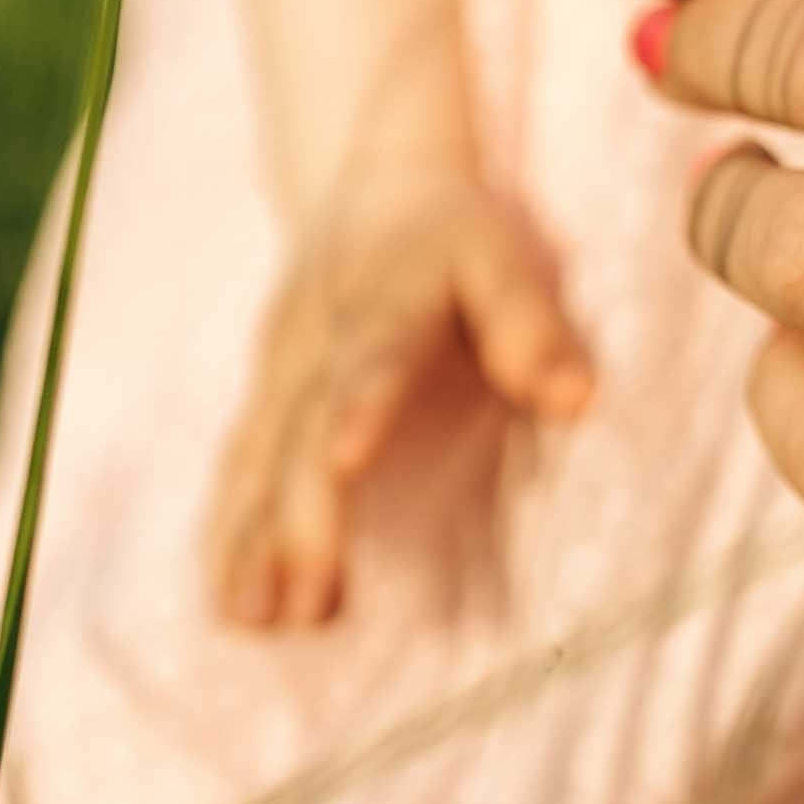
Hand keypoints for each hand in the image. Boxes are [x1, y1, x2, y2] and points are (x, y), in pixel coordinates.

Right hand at [208, 168, 595, 627]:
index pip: (371, 355)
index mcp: (382, 300)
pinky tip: (229, 600)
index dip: (358, 406)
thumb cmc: (452, 235)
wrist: (367, 185)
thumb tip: (576, 399)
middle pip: (300, 430)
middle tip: (302, 601)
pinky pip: (239, 467)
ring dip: (247, 537)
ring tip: (248, 617)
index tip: (345, 460)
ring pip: (256, 458)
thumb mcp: (501, 257)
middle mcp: (317, 342)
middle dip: (295, 515)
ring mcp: (279, 372)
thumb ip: (531, 325)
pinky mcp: (263, 398)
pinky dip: (227, 531)